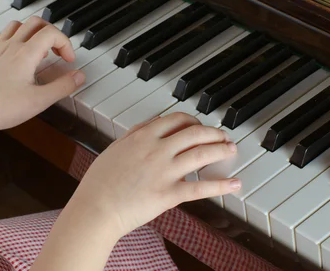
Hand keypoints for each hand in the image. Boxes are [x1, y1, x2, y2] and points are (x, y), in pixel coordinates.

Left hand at [0, 17, 85, 135]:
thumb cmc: (3, 108)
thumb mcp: (40, 100)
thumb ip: (63, 86)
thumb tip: (79, 76)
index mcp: (26, 54)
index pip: (51, 33)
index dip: (65, 44)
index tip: (68, 60)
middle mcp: (11, 47)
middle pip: (35, 22)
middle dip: (51, 32)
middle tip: (57, 51)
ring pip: (16, 25)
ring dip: (31, 31)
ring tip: (38, 48)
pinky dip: (8, 37)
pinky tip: (12, 49)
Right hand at [69, 113, 240, 238]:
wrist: (95, 209)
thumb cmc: (100, 183)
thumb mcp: (115, 148)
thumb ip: (135, 135)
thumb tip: (152, 125)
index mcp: (142, 136)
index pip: (176, 119)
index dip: (194, 121)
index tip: (200, 126)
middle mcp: (156, 149)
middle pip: (194, 133)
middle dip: (213, 132)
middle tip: (222, 136)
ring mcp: (164, 171)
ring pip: (202, 154)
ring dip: (221, 150)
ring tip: (231, 150)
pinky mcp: (169, 193)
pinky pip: (201, 187)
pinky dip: (221, 185)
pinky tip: (234, 183)